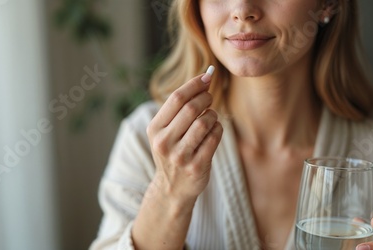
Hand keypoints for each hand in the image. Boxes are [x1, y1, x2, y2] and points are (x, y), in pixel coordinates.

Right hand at [146, 72, 222, 204]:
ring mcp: (180, 156)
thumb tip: (206, 76)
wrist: (172, 188)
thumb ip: (181, 107)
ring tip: (211, 117)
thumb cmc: (173, 151)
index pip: (176, 98)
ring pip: (205, 122)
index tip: (208, 76)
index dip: (195, 84)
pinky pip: (214, 138)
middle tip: (210, 98)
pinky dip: (218, 129)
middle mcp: (164, 142)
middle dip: (206, 98)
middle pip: (192, 108)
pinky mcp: (196, 166)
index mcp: (154, 129)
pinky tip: (214, 130)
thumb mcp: (167, 131)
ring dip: (213, 115)